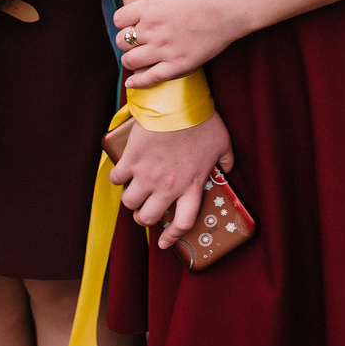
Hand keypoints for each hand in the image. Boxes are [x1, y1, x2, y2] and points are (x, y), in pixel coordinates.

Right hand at [111, 114, 233, 250]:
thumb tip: (228, 170)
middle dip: (144, 217)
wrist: (177, 102)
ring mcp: (147, 175)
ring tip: (134, 190)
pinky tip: (123, 172)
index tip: (164, 242)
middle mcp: (167, 187)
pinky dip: (117, 178)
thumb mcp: (223, 144)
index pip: (182, 223)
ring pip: (129, 203)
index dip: (172, 237)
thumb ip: (226, 161)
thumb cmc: (202, 121)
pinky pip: (116, 179)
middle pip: (148, 217)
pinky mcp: (131, 160)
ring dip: (130, 199)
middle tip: (144, 209)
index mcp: (191, 186)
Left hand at [114, 0, 244, 87]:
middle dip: (127, 43)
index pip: (119, 19)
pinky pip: (148, 79)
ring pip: (130, 61)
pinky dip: (138, 82)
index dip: (123, 23)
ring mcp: (163, 48)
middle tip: (135, 44)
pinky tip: (134, 83)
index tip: (130, 25)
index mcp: (150, 5)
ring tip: (137, 61)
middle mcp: (151, 28)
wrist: (232, 5)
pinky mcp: (177, 65)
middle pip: (121, 41)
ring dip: (131, 61)